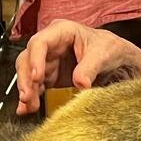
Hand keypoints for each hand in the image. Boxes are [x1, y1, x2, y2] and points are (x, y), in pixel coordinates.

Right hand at [15, 18, 140, 114]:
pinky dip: (30, 97)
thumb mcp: (103, 55)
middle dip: (25, 78)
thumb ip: (90, 68)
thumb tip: (81, 83)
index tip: (37, 77)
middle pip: (27, 58)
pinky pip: (35, 86)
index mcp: (61, 31)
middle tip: (28, 96)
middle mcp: (50, 45)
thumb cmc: (108, 48)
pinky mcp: (49, 76)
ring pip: (27, 74)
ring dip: (26, 90)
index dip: (35, 59)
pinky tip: (26, 109)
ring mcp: (47, 61)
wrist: (115, 60)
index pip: (40, 42)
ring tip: (29, 106)